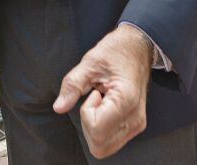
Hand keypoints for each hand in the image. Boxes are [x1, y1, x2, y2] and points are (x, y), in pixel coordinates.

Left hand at [53, 24, 152, 158]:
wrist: (137, 49)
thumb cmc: (115, 52)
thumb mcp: (89, 63)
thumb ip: (72, 85)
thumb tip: (58, 107)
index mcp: (126, 100)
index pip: (96, 129)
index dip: (86, 112)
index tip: (94, 92)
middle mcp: (135, 118)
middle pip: (99, 145)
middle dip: (88, 124)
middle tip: (94, 98)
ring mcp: (137, 125)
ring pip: (104, 147)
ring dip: (94, 127)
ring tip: (101, 101)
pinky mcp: (135, 126)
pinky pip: (110, 142)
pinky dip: (100, 129)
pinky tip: (105, 107)